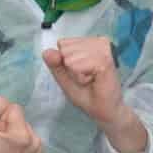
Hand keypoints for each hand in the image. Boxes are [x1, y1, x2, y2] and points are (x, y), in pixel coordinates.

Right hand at [0, 96, 43, 152]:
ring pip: (24, 128)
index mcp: (23, 135)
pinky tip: (10, 152)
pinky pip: (29, 138)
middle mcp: (35, 142)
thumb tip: (4, 100)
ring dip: (14, 133)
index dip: (1, 116)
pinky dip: (20, 142)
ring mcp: (38, 150)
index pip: (14, 108)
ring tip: (2, 148)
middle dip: (8, 125)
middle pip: (20, 118)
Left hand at [42, 38, 147, 152]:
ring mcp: (103, 50)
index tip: (80, 72)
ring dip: (77, 73)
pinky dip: (82, 77)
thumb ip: (55, 65)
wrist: (104, 110)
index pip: (62, 43)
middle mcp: (97, 42)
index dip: (66, 61)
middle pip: (66, 48)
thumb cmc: (87, 94)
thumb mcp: (65, 79)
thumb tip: (46, 51)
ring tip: (91, 79)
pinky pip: (80, 65)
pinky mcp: (105, 60)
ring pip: (71, 56)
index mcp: (88, 43)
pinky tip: (93, 80)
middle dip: (71, 66)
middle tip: (87, 77)